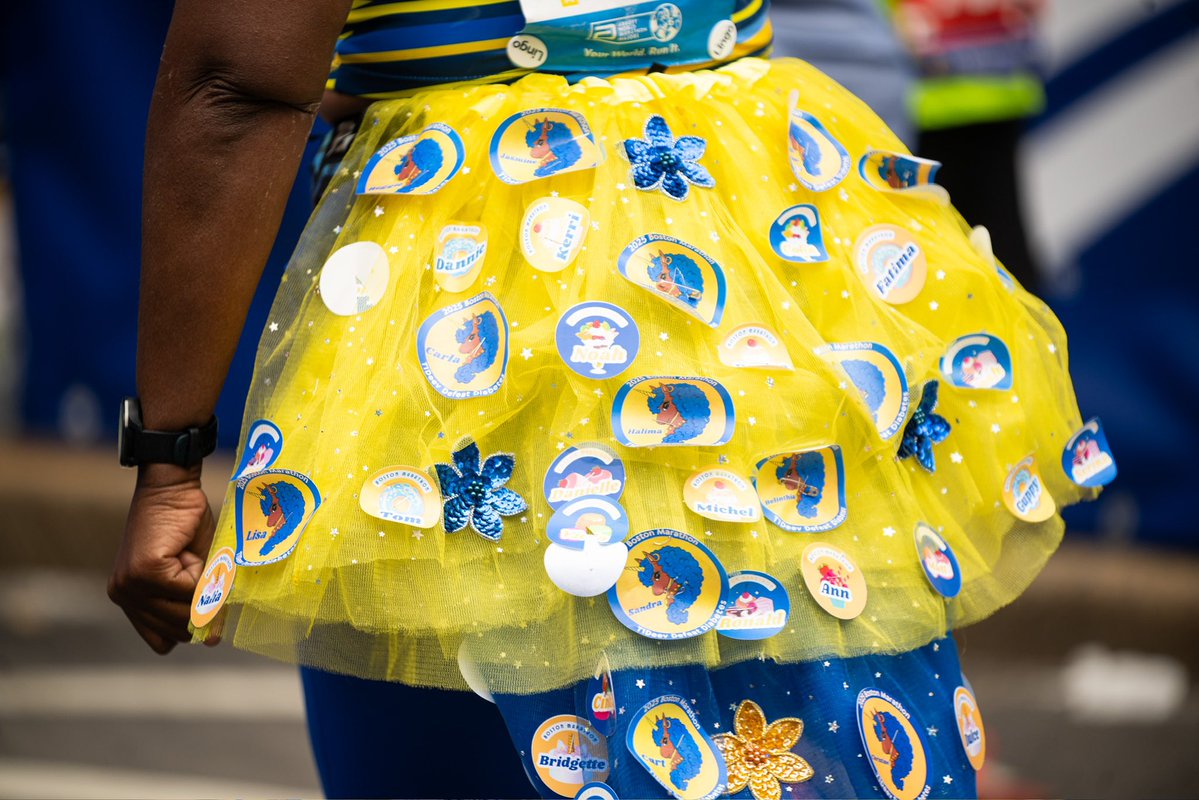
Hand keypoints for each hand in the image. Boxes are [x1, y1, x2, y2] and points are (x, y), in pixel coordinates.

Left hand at [108, 463, 216, 653]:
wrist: (172, 487)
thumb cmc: (185, 525)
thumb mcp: (195, 572)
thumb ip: (198, 604)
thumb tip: (213, 640)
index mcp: (131, 600)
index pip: (162, 640)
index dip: (191, 629)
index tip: (211, 613)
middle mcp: (124, 597)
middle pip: (177, 631)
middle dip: (202, 608)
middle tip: (208, 575)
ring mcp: (131, 586)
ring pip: (183, 613)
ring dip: (203, 590)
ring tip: (197, 560)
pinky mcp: (144, 571)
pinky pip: (187, 591)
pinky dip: (202, 575)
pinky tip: (192, 553)